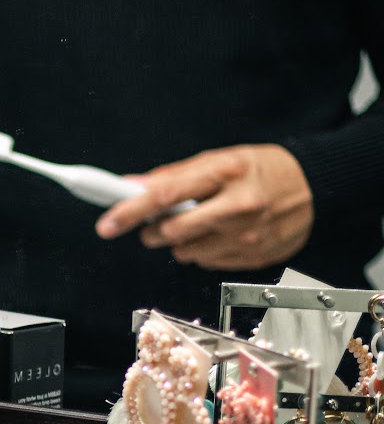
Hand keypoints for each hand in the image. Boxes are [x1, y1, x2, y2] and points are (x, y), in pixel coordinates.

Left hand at [95, 145, 313, 269]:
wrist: (315, 187)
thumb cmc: (263, 169)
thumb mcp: (219, 159)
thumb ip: (174, 175)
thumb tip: (132, 186)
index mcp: (226, 173)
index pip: (166, 195)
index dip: (130, 211)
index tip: (107, 223)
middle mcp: (238, 207)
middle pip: (171, 231)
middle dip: (154, 230)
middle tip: (158, 222)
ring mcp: (247, 236)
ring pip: (186, 252)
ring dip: (179, 242)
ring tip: (198, 224)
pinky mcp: (253, 258)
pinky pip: (207, 263)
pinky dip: (202, 251)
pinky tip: (217, 234)